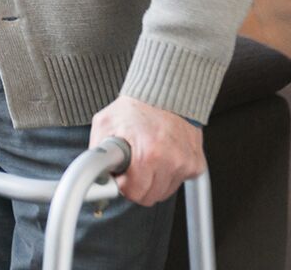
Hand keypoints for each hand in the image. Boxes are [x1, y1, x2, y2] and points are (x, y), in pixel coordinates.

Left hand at [89, 96, 205, 205]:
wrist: (165, 94)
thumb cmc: (136, 108)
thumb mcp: (105, 124)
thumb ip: (97, 152)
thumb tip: (93, 174)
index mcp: (149, 154)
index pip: (135, 193)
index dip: (123, 186)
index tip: (120, 176)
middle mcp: (171, 161)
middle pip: (151, 197)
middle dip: (137, 185)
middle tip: (131, 166)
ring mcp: (186, 164)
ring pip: (165, 192)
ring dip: (153, 181)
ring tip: (146, 158)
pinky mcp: (196, 165)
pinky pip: (178, 182)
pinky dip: (168, 173)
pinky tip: (161, 156)